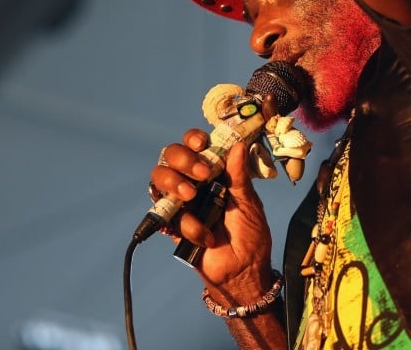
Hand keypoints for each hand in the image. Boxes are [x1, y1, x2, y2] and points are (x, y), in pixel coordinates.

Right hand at [150, 96, 280, 289]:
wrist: (242, 272)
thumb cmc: (250, 235)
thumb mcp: (249, 202)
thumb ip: (239, 175)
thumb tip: (237, 145)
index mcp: (215, 173)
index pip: (196, 146)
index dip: (193, 139)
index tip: (201, 144)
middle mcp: (195, 183)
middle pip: (172, 156)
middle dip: (183, 159)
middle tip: (202, 174)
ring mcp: (182, 203)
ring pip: (160, 179)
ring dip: (173, 182)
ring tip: (191, 196)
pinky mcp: (174, 225)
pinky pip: (167, 215)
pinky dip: (187, 224)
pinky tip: (205, 237)